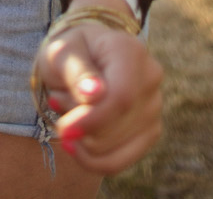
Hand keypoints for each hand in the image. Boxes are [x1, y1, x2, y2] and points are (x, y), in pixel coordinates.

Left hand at [36, 0, 163, 174]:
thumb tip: (95, 94)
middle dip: (80, 125)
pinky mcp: (151, 131)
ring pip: (115, 147)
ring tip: (70, 111)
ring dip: (82, 139)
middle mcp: (150, 78)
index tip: (64, 129)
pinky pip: (120, 162)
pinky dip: (92, 159)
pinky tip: (77, 144)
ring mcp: (155, 106)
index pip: (121, 97)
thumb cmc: (69, 53)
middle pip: (116, 125)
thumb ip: (75, 70)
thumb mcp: (61, 53)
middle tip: (58, 101)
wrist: (81, 59)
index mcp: (130, 51)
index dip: (92, 119)